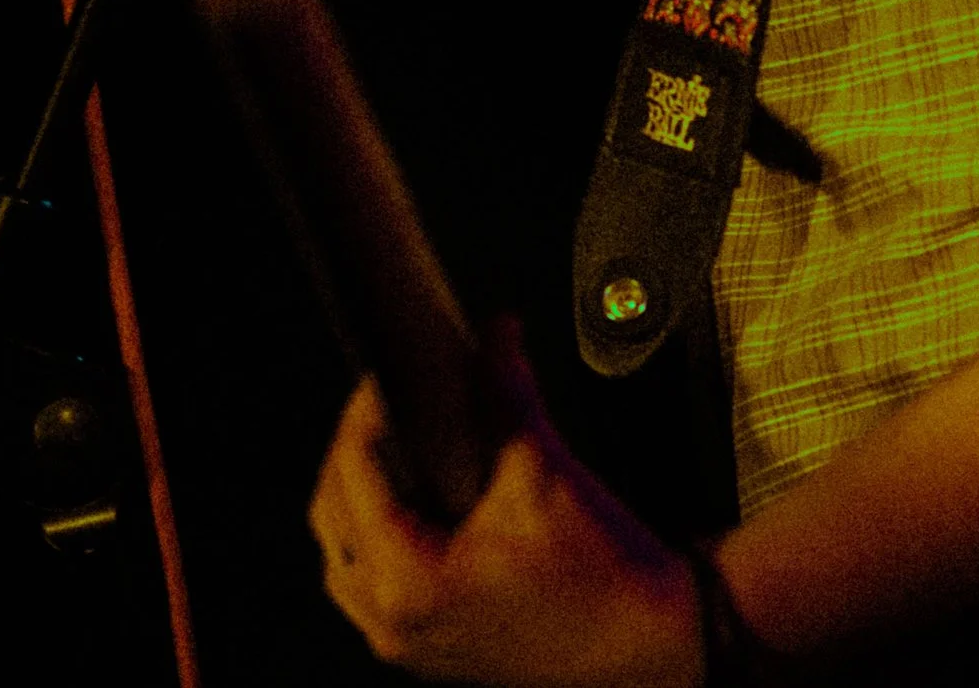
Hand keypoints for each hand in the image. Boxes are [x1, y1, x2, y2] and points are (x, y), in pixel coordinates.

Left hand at [311, 323, 701, 686]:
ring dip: (360, 495)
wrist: (644, 645)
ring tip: (394, 443)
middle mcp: (392, 622)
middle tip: (385, 399)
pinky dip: (382, 534)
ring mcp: (407, 641)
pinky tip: (417, 499)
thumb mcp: (545, 470)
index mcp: (408, 583)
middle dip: (355, 450)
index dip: (364, 411)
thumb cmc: (600, 579)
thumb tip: (495, 333)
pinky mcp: (428, 644)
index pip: (354, 476)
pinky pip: (375, 583)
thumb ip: (508, 392)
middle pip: (334, 517)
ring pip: (347, 555)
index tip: (385, 373)